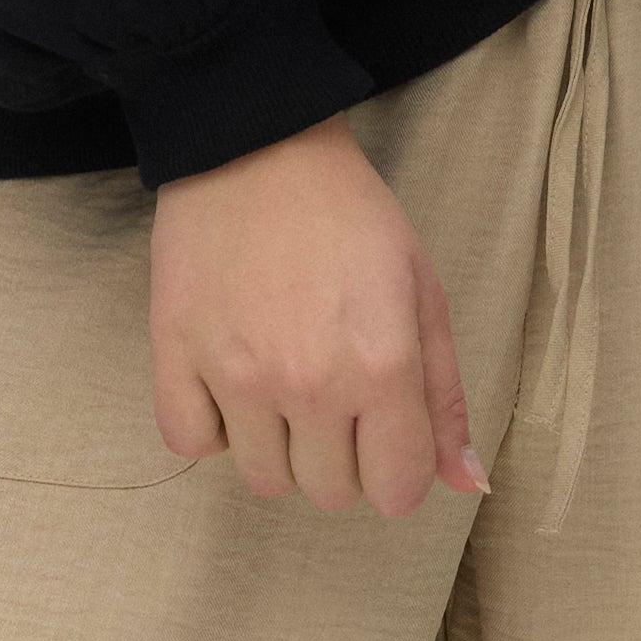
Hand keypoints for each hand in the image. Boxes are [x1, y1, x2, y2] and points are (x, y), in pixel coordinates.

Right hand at [150, 121, 485, 512]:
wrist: (257, 148)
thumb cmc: (350, 217)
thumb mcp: (422, 293)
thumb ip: (444, 396)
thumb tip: (465, 483)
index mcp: (382, 366)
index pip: (397, 488)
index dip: (399, 474)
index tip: (388, 442)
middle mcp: (310, 382)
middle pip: (330, 492)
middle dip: (343, 462)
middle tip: (336, 404)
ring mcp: (236, 374)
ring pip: (264, 481)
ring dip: (281, 452)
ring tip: (284, 393)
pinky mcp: (175, 356)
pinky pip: (190, 445)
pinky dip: (213, 431)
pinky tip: (232, 390)